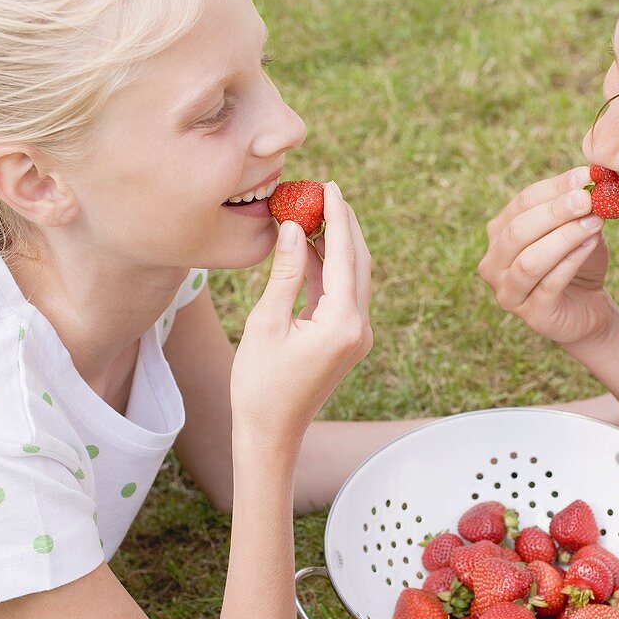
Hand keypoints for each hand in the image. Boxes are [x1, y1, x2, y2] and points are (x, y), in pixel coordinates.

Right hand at [229, 182, 372, 451]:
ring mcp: (357, 336)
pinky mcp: (348, 340)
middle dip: (345, 225)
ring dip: (338, 245)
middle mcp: (359, 328)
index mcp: (342, 324)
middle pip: (360, 262)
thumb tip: (296, 228)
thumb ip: (286, 273)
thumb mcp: (266, 322)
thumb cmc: (259, 384)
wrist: (270, 433)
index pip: (345, 256)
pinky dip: (331, 269)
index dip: (338, 217)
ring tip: (314, 211)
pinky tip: (311, 247)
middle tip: (325, 191)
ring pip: (355, 277)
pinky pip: (344, 294)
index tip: (329, 185)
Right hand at [477, 166, 617, 346]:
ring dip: (564, 238)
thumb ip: (575, 207)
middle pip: (518, 231)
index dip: (554, 188)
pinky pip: (549, 285)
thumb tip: (587, 177)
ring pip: (529, 261)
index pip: (521, 203)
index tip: (585, 176)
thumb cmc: (578, 262)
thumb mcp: (576, 228)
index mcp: (499, 234)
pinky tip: (592, 244)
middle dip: (554, 212)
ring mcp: (508, 292)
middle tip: (586, 199)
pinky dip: (571, 261)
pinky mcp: (532, 315)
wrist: (588, 306)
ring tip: (594, 222)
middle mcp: (493, 263)